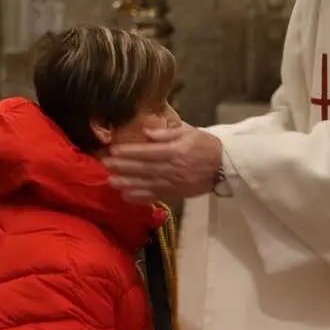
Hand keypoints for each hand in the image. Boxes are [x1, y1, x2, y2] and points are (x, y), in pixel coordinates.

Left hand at [103, 123, 221, 201]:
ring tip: (111, 182)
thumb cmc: (205, 145)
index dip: (130, 152)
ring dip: (128, 183)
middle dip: (123, 167)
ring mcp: (174, 183)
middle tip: (105, 165)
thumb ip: (167, 133)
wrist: (224, 167)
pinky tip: (126, 196)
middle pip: (144, 168)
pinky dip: (140, 197)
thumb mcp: (189, 132)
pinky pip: (155, 196)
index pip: (149, 152)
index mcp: (176, 151)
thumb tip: (147, 132)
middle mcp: (173, 168)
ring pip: (147, 184)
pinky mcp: (175, 194)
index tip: (114, 150)